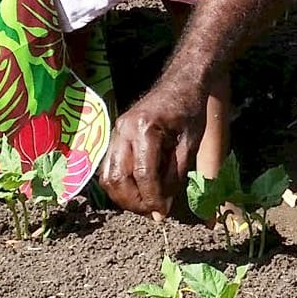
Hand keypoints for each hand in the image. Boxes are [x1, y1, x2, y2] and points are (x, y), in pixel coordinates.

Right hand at [98, 84, 204, 217]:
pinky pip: (108, 169)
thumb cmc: (189, 111)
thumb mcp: (189, 145)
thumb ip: (174, 176)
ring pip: (108, 177)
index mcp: (144, 129)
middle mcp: (123, 131)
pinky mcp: (114, 137)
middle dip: (134, 202)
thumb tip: (161, 207)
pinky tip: (137, 192)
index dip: (152, 199)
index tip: (162, 214)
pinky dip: (120, 186)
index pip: (143, 175)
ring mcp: (114, 133)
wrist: (181, 83)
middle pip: (118, 179)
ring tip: (144, 205)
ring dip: (123, 198)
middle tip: (153, 212)